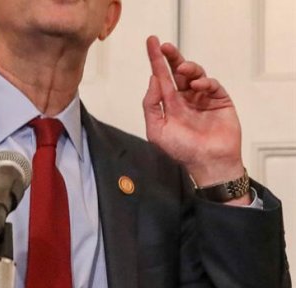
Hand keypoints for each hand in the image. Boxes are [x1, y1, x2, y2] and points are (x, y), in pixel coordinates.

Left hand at [143, 36, 249, 202]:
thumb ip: (152, 105)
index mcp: (169, 103)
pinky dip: (205, 81)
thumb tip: (153, 80)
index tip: (151, 42)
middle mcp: (185, 97)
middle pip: (177, 71)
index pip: (161, 77)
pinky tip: (197, 85)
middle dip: (171, 57)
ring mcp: (203, 98)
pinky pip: (212, 85)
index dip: (156, 60)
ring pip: (195, 74)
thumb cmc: (181, 150)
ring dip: (188, 67)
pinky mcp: (220, 100)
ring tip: (183, 68)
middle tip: (164, 46)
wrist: (208, 163)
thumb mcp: (157, 130)